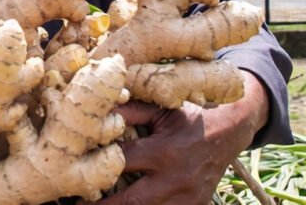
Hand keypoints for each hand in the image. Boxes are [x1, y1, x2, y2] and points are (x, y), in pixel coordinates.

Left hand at [79, 71, 268, 204]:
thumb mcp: (161, 109)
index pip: (123, 163)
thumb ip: (130, 111)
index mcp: (164, 151)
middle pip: (133, 202)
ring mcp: (187, 198)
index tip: (75, 174)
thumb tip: (98, 109)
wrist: (230, 131)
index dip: (99, 168)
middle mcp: (175, 179)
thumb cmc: (188, 116)